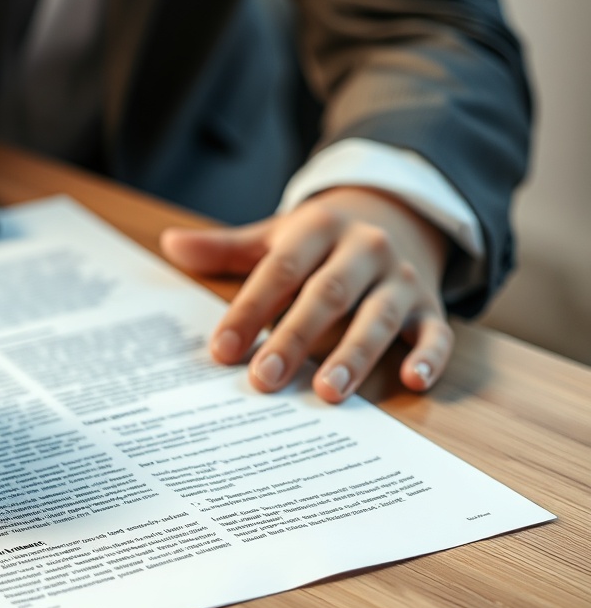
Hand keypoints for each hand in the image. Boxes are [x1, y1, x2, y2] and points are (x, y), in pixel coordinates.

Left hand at [160, 186, 454, 401]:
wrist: (397, 215)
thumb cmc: (319, 241)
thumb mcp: (275, 236)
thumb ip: (226, 248)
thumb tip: (170, 244)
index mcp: (319, 228)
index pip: (279, 270)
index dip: (250, 310)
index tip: (222, 350)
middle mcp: (364, 249)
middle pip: (327, 295)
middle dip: (294, 339)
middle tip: (264, 379)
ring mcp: (401, 279)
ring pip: (378, 316)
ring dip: (354, 355)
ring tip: (327, 392)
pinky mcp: (430, 307)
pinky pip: (436, 333)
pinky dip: (429, 357)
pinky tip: (413, 381)